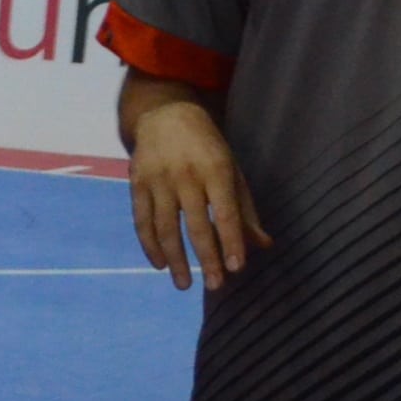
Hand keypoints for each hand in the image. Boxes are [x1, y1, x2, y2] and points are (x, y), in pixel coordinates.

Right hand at [129, 99, 269, 288]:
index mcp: (215, 169)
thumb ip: (245, 209)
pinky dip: (149, 245)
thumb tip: (264, 245)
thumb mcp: (232, 170)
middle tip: (215, 286)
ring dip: (175, 259)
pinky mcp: (136, 183)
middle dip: (206, 258)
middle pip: (194, 224)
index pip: (224, 211)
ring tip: (184, 284)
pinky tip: (160, 264)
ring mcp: (157, 179)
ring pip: (165, 227)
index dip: (230, 240)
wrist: (165, 114)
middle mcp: (185, 175)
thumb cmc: (207, 148)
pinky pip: (141, 220)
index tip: (236, 268)